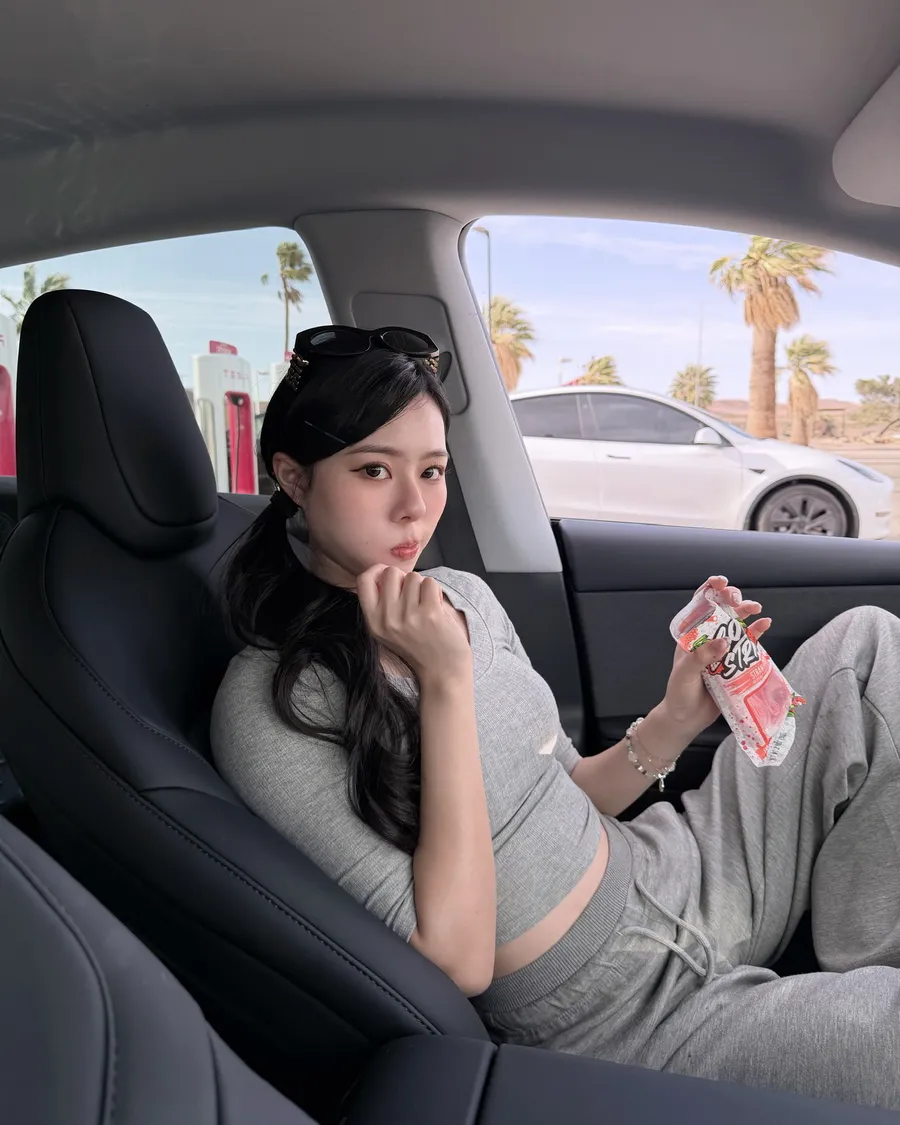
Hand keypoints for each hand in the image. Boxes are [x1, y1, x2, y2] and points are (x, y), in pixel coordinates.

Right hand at [356, 564, 471, 683]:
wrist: (442, 671)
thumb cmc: (418, 646)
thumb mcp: (387, 630)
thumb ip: (382, 604)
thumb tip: (384, 571)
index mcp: (373, 622)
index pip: (363, 580)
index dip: (377, 570)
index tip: (388, 575)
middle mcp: (387, 619)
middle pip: (391, 573)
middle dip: (405, 578)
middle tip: (413, 596)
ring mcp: (408, 616)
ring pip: (414, 577)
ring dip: (422, 587)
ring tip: (425, 606)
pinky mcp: (429, 613)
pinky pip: (430, 583)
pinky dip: (436, 592)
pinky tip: (436, 608)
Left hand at [661, 576, 771, 736]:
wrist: (687, 719)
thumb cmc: (679, 693)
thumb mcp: (684, 674)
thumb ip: (701, 657)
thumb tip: (724, 641)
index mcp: (690, 636)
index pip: (699, 606)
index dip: (710, 589)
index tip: (721, 582)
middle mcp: (707, 638)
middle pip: (722, 611)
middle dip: (732, 600)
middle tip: (739, 600)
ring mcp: (723, 650)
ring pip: (737, 625)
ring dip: (747, 613)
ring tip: (757, 609)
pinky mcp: (736, 663)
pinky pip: (748, 644)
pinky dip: (757, 633)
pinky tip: (765, 625)